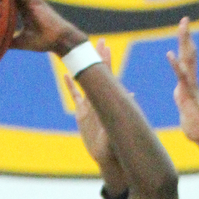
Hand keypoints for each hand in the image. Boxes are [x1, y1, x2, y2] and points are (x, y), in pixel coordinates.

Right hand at [65, 40, 126, 192]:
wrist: (106, 157)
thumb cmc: (115, 145)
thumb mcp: (118, 126)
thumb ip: (123, 111)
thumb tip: (133, 95)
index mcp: (108, 101)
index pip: (106, 76)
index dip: (105, 61)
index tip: (104, 46)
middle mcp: (99, 100)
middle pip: (97, 74)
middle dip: (97, 57)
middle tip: (98, 41)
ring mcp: (90, 105)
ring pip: (84, 81)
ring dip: (82, 67)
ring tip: (79, 53)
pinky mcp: (82, 114)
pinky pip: (75, 96)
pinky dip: (70, 85)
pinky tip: (65, 74)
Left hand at [167, 18, 198, 143]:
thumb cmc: (195, 128)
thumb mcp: (185, 109)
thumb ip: (182, 99)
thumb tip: (180, 95)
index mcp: (189, 83)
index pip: (187, 60)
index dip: (185, 45)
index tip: (184, 30)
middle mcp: (191, 81)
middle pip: (189, 54)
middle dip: (186, 36)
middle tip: (185, 19)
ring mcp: (190, 86)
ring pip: (187, 59)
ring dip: (185, 42)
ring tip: (183, 25)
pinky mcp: (187, 94)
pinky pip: (181, 77)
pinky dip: (175, 65)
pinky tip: (169, 54)